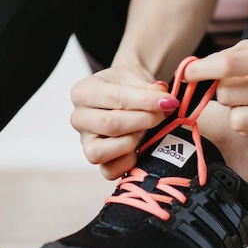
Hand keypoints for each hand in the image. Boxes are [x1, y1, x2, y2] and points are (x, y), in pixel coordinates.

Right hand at [70, 64, 177, 179]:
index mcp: (82, 93)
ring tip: (145, 130)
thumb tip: (165, 100)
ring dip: (131, 142)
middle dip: (143, 120)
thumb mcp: (136, 77)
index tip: (169, 101)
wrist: (124, 91)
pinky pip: (109, 170)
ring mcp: (85, 141)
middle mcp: (78, 118)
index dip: (146, 101)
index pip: (116, 98)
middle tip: (162, 114)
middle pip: (110, 125)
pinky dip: (128, 162)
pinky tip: (139, 146)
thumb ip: (149, 89)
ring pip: (101, 152)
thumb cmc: (127, 84)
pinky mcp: (97, 158)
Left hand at [183, 27, 247, 138]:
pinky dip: (247, 119)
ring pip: (236, 120)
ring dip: (234, 108)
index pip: (230, 66)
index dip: (203, 70)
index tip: (187, 73)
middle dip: (222, 88)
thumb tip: (191, 75)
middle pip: (228, 96)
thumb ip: (226, 57)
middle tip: (237, 81)